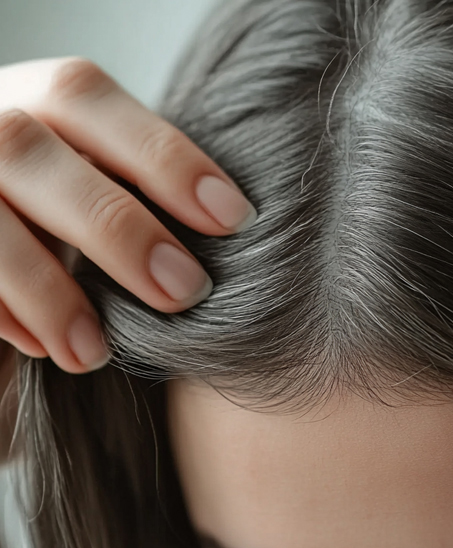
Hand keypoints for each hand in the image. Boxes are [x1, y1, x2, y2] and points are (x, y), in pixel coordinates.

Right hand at [0, 56, 255, 375]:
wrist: (0, 255)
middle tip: (184, 292)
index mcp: (29, 103)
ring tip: (96, 353)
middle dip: (114, 225)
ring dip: (47, 290)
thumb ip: (132, 193)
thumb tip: (228, 231)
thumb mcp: (98, 191)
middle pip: (25, 147)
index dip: (161, 154)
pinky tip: (47, 351)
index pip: (85, 95)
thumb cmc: (65, 223)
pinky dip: (4, 313)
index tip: (234, 219)